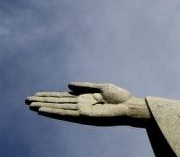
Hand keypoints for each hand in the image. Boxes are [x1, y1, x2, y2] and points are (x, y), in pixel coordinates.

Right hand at [25, 82, 150, 126]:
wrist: (130, 107)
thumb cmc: (120, 97)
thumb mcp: (102, 87)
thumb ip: (84, 86)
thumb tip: (67, 85)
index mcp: (84, 98)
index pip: (62, 97)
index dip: (49, 96)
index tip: (36, 94)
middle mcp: (80, 105)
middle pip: (57, 102)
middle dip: (42, 101)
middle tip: (26, 100)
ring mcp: (80, 111)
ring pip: (58, 108)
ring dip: (44, 107)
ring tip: (30, 104)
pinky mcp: (83, 116)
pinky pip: (65, 114)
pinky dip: (53, 112)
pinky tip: (42, 110)